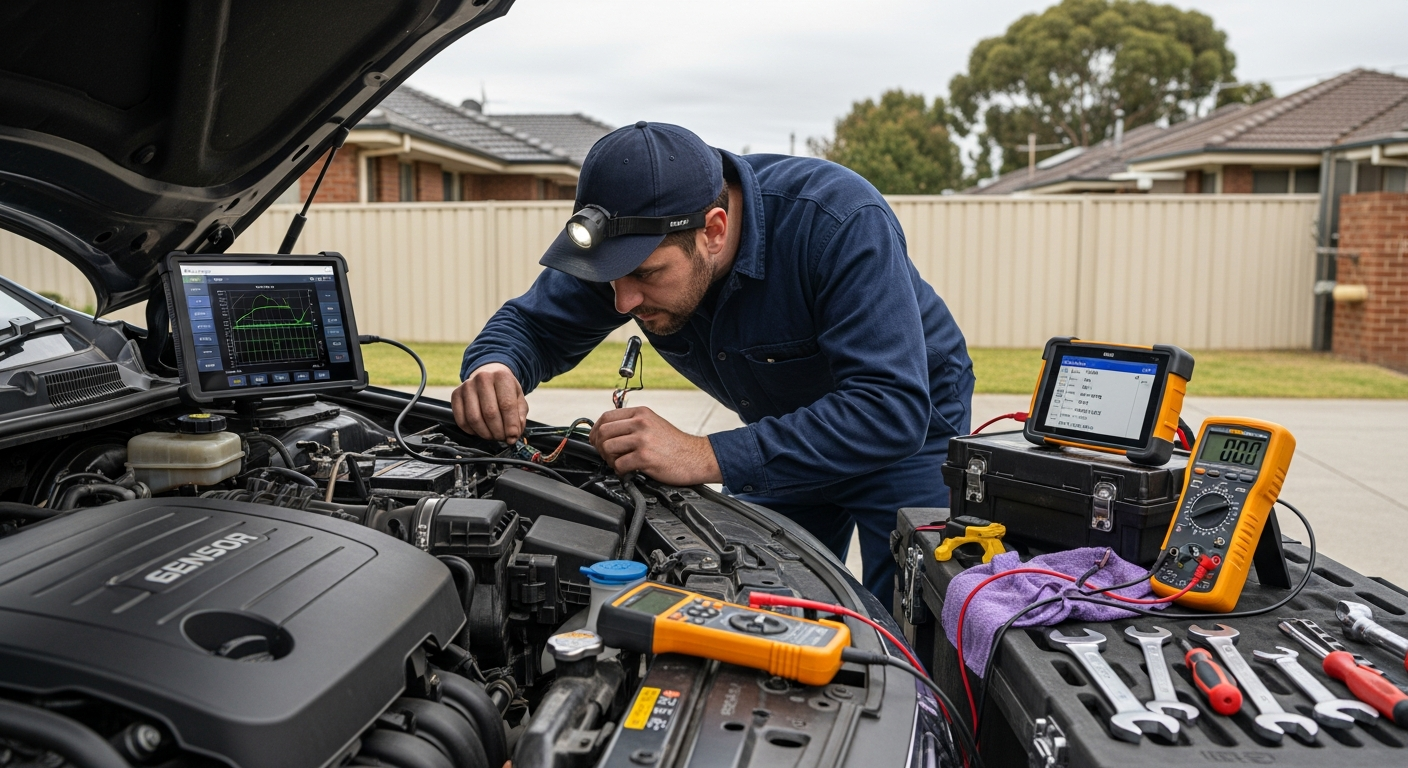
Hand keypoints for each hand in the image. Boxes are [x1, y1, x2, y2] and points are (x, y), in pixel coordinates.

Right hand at [451, 363, 527, 442]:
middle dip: (498, 431)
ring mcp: (467, 386)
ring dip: (485, 433)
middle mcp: (483, 378)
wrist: (488, 374)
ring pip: (474, 419)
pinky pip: (461, 420)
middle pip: (490, 413)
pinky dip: (472, 431)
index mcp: (502, 376)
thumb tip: (513, 435)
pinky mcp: (456, 395)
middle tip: (502, 437)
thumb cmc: (504, 389)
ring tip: (493, 435)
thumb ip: (519, 416)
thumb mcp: (518, 398)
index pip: (506, 405)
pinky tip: (480, 431)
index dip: (510, 425)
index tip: (513, 436)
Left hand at [590, 406, 721, 485]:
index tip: (596, 441)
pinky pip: (620, 464)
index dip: (596, 430)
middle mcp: (640, 423)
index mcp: (641, 413)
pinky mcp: (645, 457)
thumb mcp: (653, 424)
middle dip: (600, 447)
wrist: (696, 457)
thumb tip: (607, 433)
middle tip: (609, 456)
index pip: (606, 416)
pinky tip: (629, 471)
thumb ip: (632, 425)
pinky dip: (620, 471)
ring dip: (609, 459)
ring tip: (620, 464)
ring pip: (608, 448)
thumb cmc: (675, 445)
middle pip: (603, 432)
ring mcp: (643, 439)